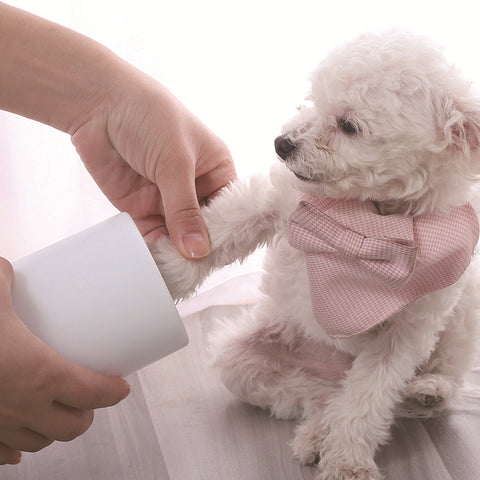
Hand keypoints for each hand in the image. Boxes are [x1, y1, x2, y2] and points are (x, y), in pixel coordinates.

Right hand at [0, 258, 129, 464]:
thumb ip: (5, 282)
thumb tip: (8, 271)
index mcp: (41, 375)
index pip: (93, 393)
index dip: (112, 392)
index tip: (121, 386)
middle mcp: (23, 407)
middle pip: (72, 426)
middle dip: (87, 414)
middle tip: (89, 398)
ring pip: (38, 443)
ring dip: (53, 430)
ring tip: (58, 412)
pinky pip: (2, 453)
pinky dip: (15, 447)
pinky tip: (18, 437)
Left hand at [71, 69, 235, 258]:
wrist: (97, 103)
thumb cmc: (149, 116)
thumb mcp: (176, 162)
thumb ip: (185, 209)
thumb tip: (198, 251)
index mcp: (215, 169)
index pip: (229, 208)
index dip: (229, 232)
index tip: (225, 257)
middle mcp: (194, 187)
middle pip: (205, 226)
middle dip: (203, 247)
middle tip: (201, 271)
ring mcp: (167, 199)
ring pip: (179, 235)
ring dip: (178, 253)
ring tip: (181, 275)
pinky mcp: (141, 207)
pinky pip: (152, 235)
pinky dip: (155, 251)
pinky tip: (159, 266)